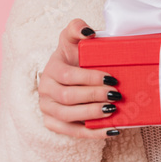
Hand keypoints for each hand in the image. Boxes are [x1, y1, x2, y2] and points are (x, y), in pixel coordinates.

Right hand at [37, 18, 121, 138]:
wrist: (67, 75)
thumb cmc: (74, 57)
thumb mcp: (72, 39)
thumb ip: (76, 28)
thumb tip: (88, 32)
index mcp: (51, 69)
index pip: (68, 77)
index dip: (90, 78)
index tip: (112, 78)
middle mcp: (44, 90)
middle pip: (68, 98)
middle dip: (94, 96)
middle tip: (116, 95)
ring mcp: (47, 109)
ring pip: (68, 116)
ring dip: (92, 115)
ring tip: (113, 110)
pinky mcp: (53, 124)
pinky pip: (72, 132)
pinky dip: (93, 133)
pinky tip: (112, 131)